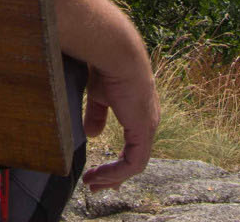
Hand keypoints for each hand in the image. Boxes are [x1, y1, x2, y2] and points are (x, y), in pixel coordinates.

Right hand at [80, 55, 158, 190]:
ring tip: (92, 183)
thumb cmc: (106, 66)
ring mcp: (147, 127)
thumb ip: (97, 115)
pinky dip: (116, 172)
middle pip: (135, 159)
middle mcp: (147, 122)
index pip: (133, 145)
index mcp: (138, 112)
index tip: (98, 172)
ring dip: (112, 177)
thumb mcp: (99, 95)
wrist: (115, 53)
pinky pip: (133, 162)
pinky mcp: (142, 130)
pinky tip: (100, 175)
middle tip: (96, 186)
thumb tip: (92, 134)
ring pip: (134, 164)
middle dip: (114, 175)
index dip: (116, 161)